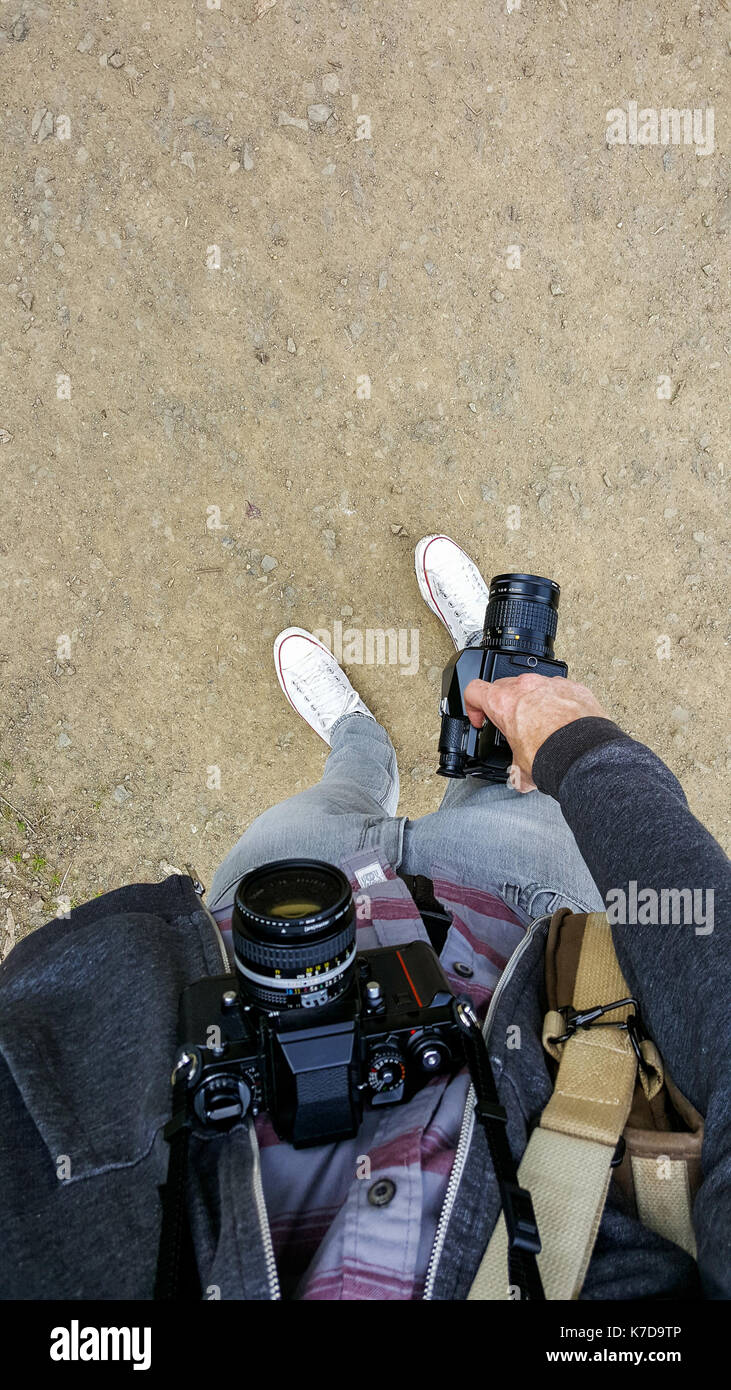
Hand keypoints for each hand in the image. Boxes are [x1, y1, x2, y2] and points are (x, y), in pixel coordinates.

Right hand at [463, 673, 608, 791]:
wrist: (585, 754)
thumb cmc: (552, 755)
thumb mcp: (520, 769)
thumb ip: (514, 769)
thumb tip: (518, 779)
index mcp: (503, 702)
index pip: (474, 691)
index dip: (473, 707)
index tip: (481, 719)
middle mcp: (525, 687)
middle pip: (504, 687)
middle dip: (506, 706)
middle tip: (513, 726)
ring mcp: (550, 683)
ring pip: (534, 687)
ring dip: (533, 702)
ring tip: (542, 726)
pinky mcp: (573, 686)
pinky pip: (559, 690)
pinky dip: (559, 702)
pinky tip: (564, 722)